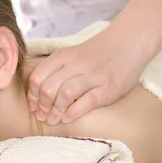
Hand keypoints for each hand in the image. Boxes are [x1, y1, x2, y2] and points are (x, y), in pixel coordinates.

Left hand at [26, 33, 148, 123]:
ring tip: (53, 120)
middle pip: (49, 87)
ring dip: (56, 111)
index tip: (33, 107)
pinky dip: (74, 112)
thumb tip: (35, 92)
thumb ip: (55, 69)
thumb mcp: (71, 54)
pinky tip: (68, 118)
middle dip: (42, 106)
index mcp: (64, 56)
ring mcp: (94, 75)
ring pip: (66, 94)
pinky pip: (88, 101)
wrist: (129, 42)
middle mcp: (77, 64)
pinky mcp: (109, 87)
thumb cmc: (96, 54)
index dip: (32, 96)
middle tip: (42, 117)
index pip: (38, 77)